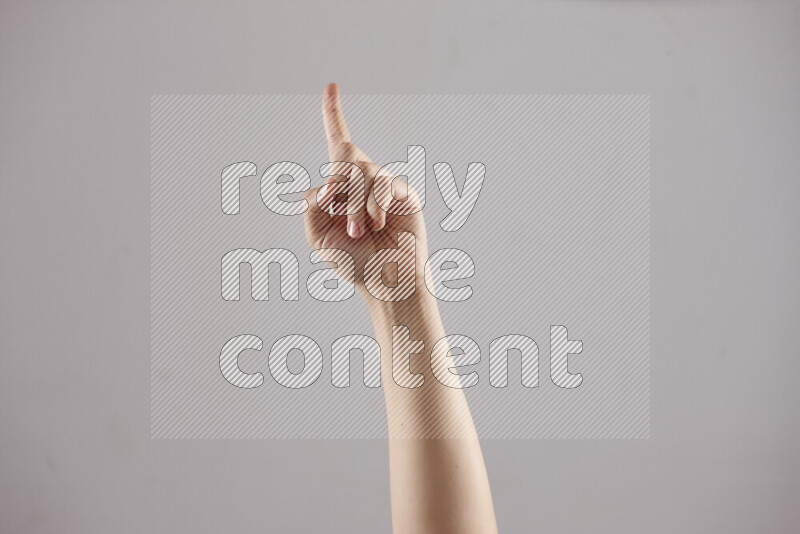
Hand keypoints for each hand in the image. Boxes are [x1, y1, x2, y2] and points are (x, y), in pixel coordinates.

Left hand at [302, 83, 428, 293]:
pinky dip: (373, 203)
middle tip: (342, 217)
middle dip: (340, 187)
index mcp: (341, 188)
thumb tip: (326, 184)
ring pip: (362, 174)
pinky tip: (375, 222)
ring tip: (358, 230)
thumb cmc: (353, 262)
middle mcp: (363, 182)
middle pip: (345, 158)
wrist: (385, 282)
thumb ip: (312, 205)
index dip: (333, 114)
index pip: (338, 144)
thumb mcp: (317, 235)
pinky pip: (383, 184)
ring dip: (355, 204)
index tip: (331, 86)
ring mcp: (384, 186)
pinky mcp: (403, 194)